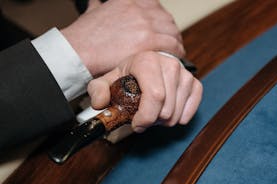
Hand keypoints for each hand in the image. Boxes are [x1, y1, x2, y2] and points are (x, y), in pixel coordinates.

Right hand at [61, 0, 184, 75]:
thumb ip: (99, 6)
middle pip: (167, 19)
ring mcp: (146, 23)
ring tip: (174, 55)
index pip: (155, 6)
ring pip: (173, 33)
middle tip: (170, 46)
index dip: (160, 21)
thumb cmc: (83, 37)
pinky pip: (173, 46)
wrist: (78, 51)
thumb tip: (97, 3)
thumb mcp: (93, 12)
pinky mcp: (149, 40)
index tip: (161, 31)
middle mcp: (140, 9)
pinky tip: (173, 61)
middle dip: (170, 33)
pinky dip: (176, 54)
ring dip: (175, 44)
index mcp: (129, 0)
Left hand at [87, 51, 202, 131]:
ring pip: (177, 114)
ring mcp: (185, 74)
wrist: (148, 65)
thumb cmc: (128, 76)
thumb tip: (100, 103)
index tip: (137, 124)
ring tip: (154, 112)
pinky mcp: (195, 83)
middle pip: (166, 110)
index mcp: (148, 61)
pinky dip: (180, 117)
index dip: (146, 117)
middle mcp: (170, 65)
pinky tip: (169, 112)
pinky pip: (190, 110)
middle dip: (152, 121)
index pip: (155, 96)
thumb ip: (98, 90)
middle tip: (143, 117)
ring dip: (164, 120)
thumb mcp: (108, 80)